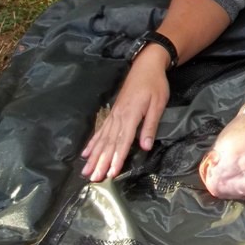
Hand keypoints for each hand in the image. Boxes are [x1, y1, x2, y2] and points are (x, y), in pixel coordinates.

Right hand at [80, 46, 170, 181]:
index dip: (116, 158)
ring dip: (94, 156)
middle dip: (101, 162)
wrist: (146, 66)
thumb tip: (145, 147)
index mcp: (130, 115)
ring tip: (86, 171)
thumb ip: (150, 125)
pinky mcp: (112, 113)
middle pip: (109, 144)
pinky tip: (85, 153)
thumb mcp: (158, 104)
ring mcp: (113, 115)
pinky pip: (100, 130)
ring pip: (102, 140)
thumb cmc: (155, 85)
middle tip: (92, 179)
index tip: (110, 173)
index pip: (123, 142)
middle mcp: (118, 117)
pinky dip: (92, 143)